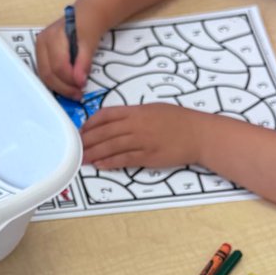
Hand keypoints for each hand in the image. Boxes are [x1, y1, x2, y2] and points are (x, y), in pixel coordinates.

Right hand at [35, 8, 103, 98]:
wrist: (85, 16)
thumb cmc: (87, 26)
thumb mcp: (90, 43)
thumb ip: (83, 62)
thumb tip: (79, 81)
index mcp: (52, 37)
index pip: (58, 66)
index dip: (70, 79)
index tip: (82, 85)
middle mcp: (42, 43)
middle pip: (48, 73)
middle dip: (63, 87)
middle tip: (78, 94)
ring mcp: (40, 50)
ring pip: (45, 76)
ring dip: (60, 87)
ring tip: (75, 91)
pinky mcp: (42, 56)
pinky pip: (47, 73)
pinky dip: (57, 82)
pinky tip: (69, 85)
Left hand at [81, 103, 206, 168]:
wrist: (199, 134)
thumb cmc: (179, 121)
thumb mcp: (154, 109)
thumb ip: (134, 115)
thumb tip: (116, 122)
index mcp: (137, 111)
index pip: (106, 115)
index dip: (90, 123)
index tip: (82, 130)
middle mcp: (136, 124)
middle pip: (105, 132)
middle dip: (87, 140)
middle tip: (76, 147)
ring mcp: (142, 141)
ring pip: (111, 146)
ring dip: (94, 153)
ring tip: (83, 159)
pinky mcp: (148, 156)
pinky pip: (124, 159)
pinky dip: (110, 162)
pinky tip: (100, 164)